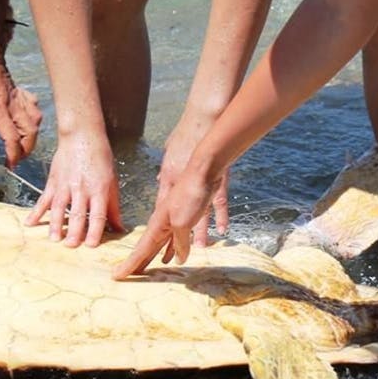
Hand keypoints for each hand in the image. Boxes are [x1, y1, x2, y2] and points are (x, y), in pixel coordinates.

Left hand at [0, 30, 41, 167]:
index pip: (12, 137)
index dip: (13, 154)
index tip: (9, 165)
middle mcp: (12, 105)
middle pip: (30, 132)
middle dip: (27, 149)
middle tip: (16, 158)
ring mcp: (18, 97)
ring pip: (36, 120)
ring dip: (32, 135)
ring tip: (22, 143)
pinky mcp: (19, 91)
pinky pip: (34, 105)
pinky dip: (34, 116)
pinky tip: (25, 120)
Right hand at [25, 130, 122, 246]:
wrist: (82, 136)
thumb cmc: (100, 158)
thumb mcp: (112, 181)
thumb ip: (113, 207)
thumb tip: (119, 229)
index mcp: (99, 189)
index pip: (97, 214)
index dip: (94, 231)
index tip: (91, 245)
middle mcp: (81, 189)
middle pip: (78, 214)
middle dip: (74, 232)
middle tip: (70, 246)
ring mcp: (65, 185)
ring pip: (60, 208)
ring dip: (56, 225)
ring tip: (54, 239)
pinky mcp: (53, 182)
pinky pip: (44, 199)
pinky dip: (36, 212)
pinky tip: (30, 223)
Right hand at [113, 167, 216, 278]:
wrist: (203, 173)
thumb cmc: (190, 194)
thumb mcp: (183, 222)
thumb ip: (180, 242)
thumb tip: (178, 259)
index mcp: (157, 225)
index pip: (140, 250)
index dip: (129, 264)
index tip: (116, 275)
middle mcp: (162, 224)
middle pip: (146, 248)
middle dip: (136, 262)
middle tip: (125, 276)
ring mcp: (174, 221)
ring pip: (160, 244)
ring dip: (153, 257)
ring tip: (146, 270)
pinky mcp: (187, 218)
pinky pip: (176, 239)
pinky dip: (173, 249)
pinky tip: (175, 256)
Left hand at [160, 116, 229, 245]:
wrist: (205, 120)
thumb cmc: (188, 131)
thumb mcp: (170, 150)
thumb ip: (166, 168)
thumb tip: (161, 179)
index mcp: (168, 177)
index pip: (161, 207)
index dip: (159, 225)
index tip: (155, 241)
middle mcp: (181, 184)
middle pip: (175, 217)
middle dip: (170, 239)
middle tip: (167, 257)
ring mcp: (199, 183)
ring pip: (197, 214)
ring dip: (196, 233)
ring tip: (196, 249)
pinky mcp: (216, 180)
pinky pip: (219, 203)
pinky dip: (220, 216)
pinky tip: (222, 230)